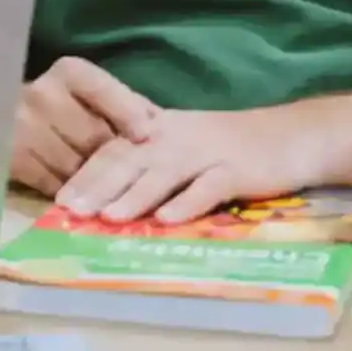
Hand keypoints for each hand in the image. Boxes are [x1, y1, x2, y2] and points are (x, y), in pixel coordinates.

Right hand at [12, 57, 159, 196]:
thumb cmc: (59, 104)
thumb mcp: (89, 93)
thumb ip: (125, 105)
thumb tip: (162, 127)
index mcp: (69, 72)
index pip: (103, 90)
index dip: (127, 112)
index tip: (146, 136)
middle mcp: (43, 93)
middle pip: (93, 137)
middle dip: (115, 159)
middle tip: (136, 177)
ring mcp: (23, 125)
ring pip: (74, 165)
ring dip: (95, 183)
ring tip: (112, 193)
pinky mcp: (11, 156)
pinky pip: (52, 183)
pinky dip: (70, 192)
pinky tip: (80, 197)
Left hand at [56, 107, 312, 224]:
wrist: (291, 136)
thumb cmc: (230, 147)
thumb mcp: (183, 144)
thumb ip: (147, 163)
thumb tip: (104, 194)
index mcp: (160, 131)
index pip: (116, 149)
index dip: (87, 173)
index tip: (60, 198)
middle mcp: (178, 138)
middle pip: (131, 160)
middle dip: (99, 186)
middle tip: (72, 211)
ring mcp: (208, 153)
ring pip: (164, 173)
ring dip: (134, 196)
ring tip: (108, 217)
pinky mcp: (237, 171)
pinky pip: (208, 187)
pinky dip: (187, 203)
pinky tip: (167, 219)